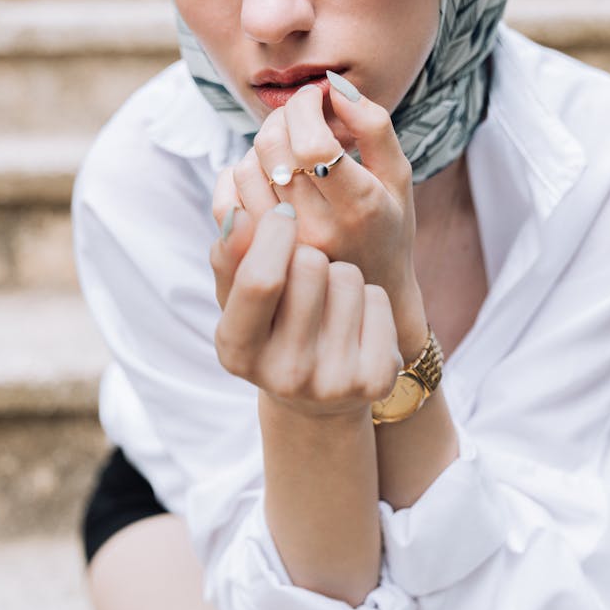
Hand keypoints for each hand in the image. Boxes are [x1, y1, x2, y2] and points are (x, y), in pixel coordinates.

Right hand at [209, 205, 400, 416]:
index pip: (260, 279)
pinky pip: (378, 298)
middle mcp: (285, 374)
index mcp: (238, 351)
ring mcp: (334, 383)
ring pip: (348, 276)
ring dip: (340, 275)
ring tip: (328, 303)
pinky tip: (355, 323)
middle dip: (308, 255)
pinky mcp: (376, 380)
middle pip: (310, 265)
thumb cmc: (272, 327)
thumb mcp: (238, 298)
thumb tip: (238, 215)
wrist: (319, 396)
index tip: (283, 213)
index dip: (273, 234)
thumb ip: (231, 255)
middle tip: (305, 278)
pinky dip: (370, 298)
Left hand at [213, 83, 427, 351]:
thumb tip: (334, 85)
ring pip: (246, 168)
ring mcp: (283, 249)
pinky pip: (226, 200)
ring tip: (287, 149)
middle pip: (273, 147)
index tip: (316, 97)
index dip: (306, 106)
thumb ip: (374, 125)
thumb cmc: (388, 225)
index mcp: (361, 206)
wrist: (369, 296)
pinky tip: (263, 174)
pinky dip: (238, 174)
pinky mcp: (257, 259)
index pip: (313, 142)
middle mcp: (319, 231)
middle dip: (283, 116)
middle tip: (299, 116)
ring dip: (262, 144)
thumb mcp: (398, 176)